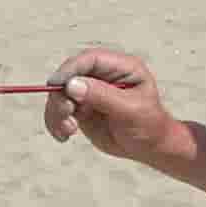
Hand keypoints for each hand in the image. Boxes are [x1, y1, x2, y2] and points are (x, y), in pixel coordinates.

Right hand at [45, 48, 172, 161]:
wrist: (149, 147)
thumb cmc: (148, 124)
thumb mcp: (129, 109)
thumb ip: (102, 96)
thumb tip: (72, 85)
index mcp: (121, 67)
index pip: (90, 60)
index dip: (71, 69)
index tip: (56, 84)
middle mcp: (103, 76)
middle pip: (70, 75)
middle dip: (61, 95)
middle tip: (66, 114)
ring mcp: (90, 92)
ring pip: (60, 94)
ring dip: (57, 112)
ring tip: (68, 130)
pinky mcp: (82, 108)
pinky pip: (60, 111)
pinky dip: (56, 122)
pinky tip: (64, 136)